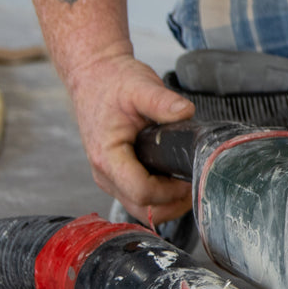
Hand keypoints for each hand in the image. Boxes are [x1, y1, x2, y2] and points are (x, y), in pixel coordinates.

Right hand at [66, 46, 195, 223]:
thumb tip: (185, 111)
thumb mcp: (140, 86)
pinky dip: (160, 198)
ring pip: (142, 210)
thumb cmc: (112, 83)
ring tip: (186, 182)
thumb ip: (162, 101)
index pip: (142, 192)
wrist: (93, 77)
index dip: (170, 191)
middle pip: (143, 209)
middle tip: (194, 183)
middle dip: (173, 203)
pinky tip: (174, 181)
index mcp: (107, 156)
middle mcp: (105, 173)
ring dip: (168, 204)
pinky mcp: (116, 178)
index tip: (188, 177)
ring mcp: (109, 178)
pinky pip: (139, 200)